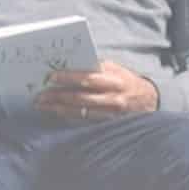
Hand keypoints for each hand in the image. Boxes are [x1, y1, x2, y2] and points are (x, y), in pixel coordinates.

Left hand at [34, 59, 158, 122]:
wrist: (148, 100)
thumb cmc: (126, 80)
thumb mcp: (115, 69)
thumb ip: (95, 67)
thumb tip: (69, 65)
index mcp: (114, 79)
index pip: (87, 78)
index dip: (68, 78)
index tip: (50, 77)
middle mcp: (113, 97)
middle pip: (80, 97)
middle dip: (57, 96)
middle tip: (40, 95)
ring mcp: (110, 113)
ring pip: (80, 112)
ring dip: (58, 109)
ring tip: (43, 106)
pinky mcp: (108, 124)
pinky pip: (84, 121)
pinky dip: (68, 117)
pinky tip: (56, 113)